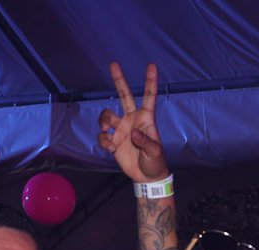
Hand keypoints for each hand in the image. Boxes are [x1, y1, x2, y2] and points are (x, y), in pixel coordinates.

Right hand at [98, 62, 168, 182]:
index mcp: (146, 119)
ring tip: (108, 130)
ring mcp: (122, 129)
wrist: (146, 177)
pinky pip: (103, 135)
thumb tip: (132, 133)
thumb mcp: (154, 152)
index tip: (151, 66)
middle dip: (119, 80)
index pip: (148, 97)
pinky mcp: (113, 141)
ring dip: (104, 121)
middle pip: (124, 96)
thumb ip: (145, 142)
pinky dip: (104, 141)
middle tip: (114, 64)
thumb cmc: (155, 162)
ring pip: (107, 115)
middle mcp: (132, 120)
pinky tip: (112, 150)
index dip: (150, 82)